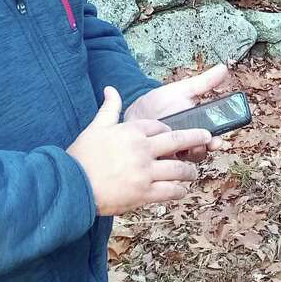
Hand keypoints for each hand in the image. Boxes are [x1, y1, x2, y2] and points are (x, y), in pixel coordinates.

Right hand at [68, 87, 211, 215]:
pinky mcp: (144, 192)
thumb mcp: (96, 127)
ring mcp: (145, 172)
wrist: (72, 185)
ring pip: (179, 169)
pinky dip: (179, 190)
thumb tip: (110, 89)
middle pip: (178, 140)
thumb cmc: (82, 155)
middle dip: (197, 137)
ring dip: (189, 171)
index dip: (169, 130)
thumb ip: (109, 108)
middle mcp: (142, 149)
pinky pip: (170, 191)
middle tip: (207, 136)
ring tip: (192, 172)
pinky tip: (181, 190)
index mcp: (132, 131)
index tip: (174, 134)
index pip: (160, 126)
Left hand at [123, 64, 231, 161]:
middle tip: (194, 145)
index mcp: (195, 131)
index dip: (215, 143)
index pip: (210, 141)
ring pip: (183, 164)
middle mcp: (185, 146)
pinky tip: (161, 153)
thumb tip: (224, 68)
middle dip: (200, 151)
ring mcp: (171, 155)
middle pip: (199, 155)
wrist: (135, 111)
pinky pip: (164, 170)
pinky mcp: (156, 162)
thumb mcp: (182, 91)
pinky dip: (164, 163)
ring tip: (174, 146)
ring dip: (180, 156)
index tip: (217, 140)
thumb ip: (204, 83)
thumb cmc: (159, 101)